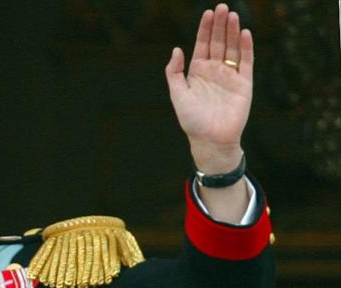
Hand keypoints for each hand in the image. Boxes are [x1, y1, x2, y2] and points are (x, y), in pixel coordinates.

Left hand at [165, 3, 252, 173]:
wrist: (211, 140)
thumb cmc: (192, 120)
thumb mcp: (177, 95)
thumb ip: (174, 72)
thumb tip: (177, 49)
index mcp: (197, 72)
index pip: (203, 44)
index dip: (205, 29)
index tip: (207, 13)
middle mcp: (214, 71)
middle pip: (218, 42)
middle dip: (220, 25)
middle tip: (222, 7)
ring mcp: (230, 76)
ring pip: (232, 48)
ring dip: (233, 32)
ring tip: (233, 15)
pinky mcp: (244, 83)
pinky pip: (247, 62)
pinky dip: (246, 48)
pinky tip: (245, 33)